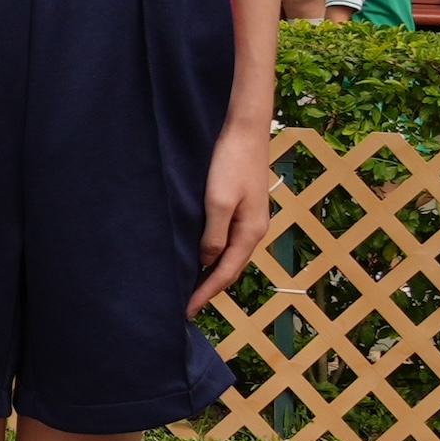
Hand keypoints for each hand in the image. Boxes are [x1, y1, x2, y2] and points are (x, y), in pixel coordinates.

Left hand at [191, 111, 272, 313]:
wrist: (243, 129)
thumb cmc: (230, 163)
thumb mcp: (219, 201)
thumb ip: (214, 234)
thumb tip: (207, 262)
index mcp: (250, 232)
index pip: (225, 273)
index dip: (206, 293)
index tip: (186, 311)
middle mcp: (253, 230)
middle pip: (229, 268)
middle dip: (209, 288)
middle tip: (185, 305)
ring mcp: (249, 218)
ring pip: (228, 254)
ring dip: (211, 272)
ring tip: (189, 286)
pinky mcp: (241, 207)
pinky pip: (226, 239)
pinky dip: (213, 253)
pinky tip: (199, 254)